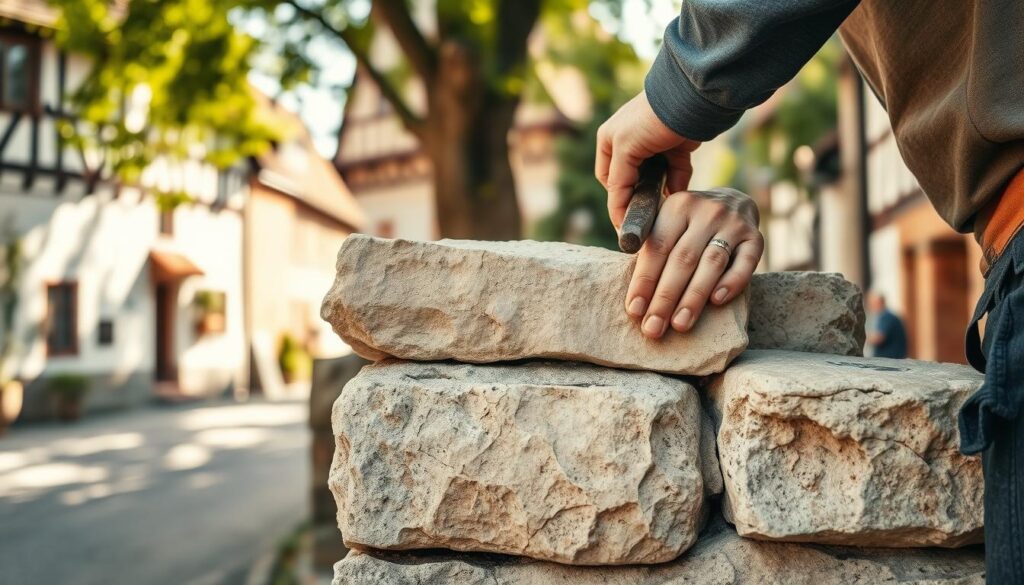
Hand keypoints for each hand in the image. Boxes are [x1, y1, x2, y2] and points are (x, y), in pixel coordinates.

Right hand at [595, 91, 699, 227]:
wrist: (690, 96)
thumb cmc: (650, 119)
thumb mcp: (624, 148)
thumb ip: (619, 181)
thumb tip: (621, 211)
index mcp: (609, 141)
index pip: (610, 183)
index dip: (617, 206)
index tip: (627, 229)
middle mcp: (629, 144)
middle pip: (630, 183)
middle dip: (638, 200)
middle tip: (646, 222)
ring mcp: (654, 146)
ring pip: (653, 181)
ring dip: (658, 195)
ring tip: (662, 214)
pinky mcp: (678, 148)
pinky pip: (674, 174)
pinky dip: (677, 185)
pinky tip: (678, 200)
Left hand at [625, 188, 762, 338]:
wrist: (733, 202)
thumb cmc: (688, 224)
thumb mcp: (667, 221)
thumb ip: (649, 247)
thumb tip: (635, 298)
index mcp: (677, 206)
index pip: (657, 247)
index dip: (645, 280)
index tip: (634, 310)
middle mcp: (706, 211)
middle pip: (683, 259)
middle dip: (665, 297)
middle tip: (653, 328)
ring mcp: (733, 223)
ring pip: (711, 264)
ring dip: (694, 297)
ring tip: (680, 324)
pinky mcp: (756, 237)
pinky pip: (745, 263)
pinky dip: (732, 283)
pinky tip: (717, 301)